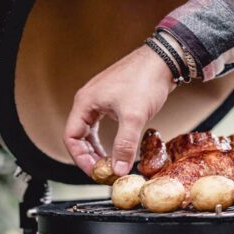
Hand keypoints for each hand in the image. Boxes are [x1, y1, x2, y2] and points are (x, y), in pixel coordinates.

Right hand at [64, 45, 174, 176]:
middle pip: (79, 136)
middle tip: (103, 172)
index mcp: (85, 103)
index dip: (81, 158)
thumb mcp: (133, 117)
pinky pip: (103, 126)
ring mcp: (101, 100)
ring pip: (91, 132)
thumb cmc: (145, 81)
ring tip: (110, 165)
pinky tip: (119, 149)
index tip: (95, 172)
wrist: (163, 60)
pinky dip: (108, 140)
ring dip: (98, 150)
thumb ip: (124, 145)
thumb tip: (118, 170)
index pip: (71, 137)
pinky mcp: (114, 101)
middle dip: (89, 156)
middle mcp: (89, 101)